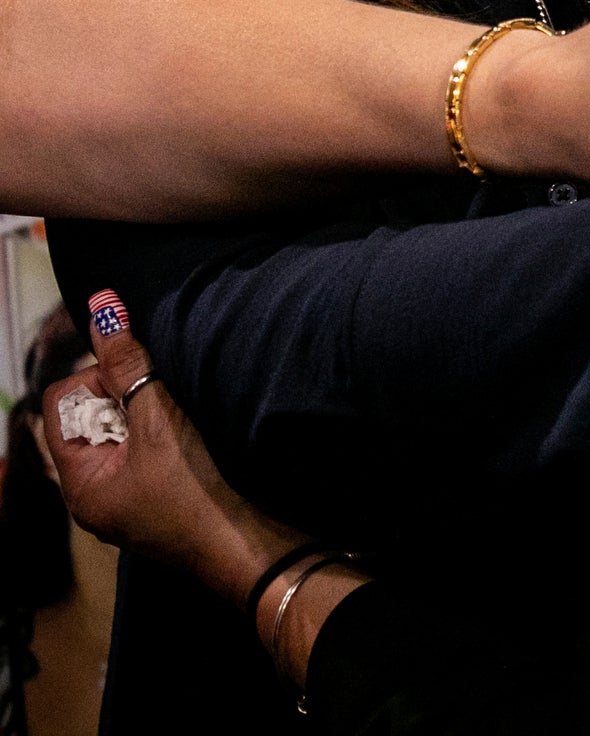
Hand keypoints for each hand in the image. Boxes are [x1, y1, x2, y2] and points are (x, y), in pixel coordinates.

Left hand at [41, 295, 303, 603]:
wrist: (260, 549)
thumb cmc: (203, 493)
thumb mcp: (162, 423)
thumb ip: (129, 366)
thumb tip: (101, 307)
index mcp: (80, 483)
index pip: (61, 404)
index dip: (97, 378)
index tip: (141, 380)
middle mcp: (97, 494)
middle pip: (93, 416)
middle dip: (128, 395)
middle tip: (169, 401)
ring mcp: (132, 499)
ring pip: (127, 431)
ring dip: (155, 413)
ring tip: (188, 418)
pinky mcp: (165, 500)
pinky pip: (153, 450)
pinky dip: (172, 432)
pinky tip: (200, 434)